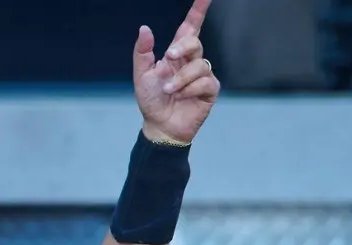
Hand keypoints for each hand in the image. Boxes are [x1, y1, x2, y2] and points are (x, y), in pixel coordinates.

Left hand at [133, 0, 220, 145]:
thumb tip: (145, 28)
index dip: (198, 11)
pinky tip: (181, 97)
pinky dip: (190, 89)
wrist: (159, 125)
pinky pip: (205, 82)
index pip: (190, 27)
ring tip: (169, 90)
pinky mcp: (209, 90)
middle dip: (183, 47)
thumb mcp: (141, 75)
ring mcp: (202, 76)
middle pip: (195, 42)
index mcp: (176, 54)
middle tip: (168, 57)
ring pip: (199, 64)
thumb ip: (143, 52)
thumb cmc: (151, 101)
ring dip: (181, 78)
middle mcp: (190, 61)